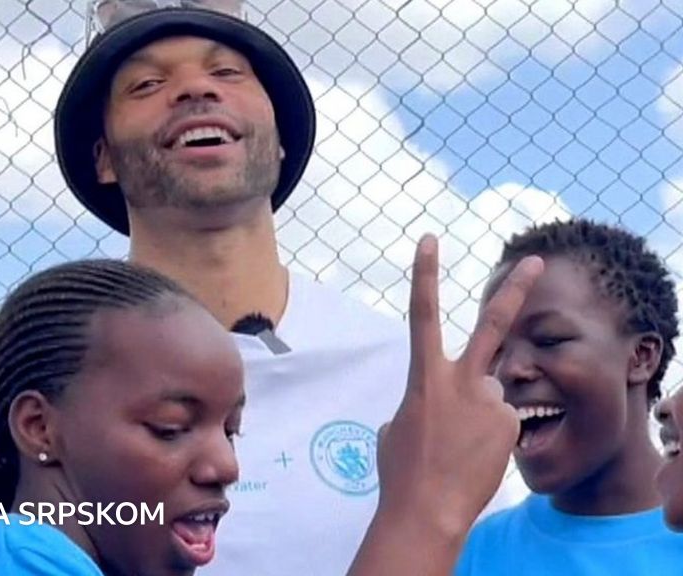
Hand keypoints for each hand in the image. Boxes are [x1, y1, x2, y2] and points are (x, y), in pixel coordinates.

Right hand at [377, 235, 542, 535]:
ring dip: (479, 417)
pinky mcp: (510, 425)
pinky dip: (490, 440)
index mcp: (424, 377)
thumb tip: (436, 409)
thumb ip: (419, 406)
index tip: (430, 241)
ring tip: (460, 449)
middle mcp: (462, 381)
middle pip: (494, 326)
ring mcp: (490, 402)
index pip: (422, 315)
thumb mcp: (396, 429)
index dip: (425, 275)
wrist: (427, 508)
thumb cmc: (402, 471)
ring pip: (492, 396)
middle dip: (516, 290)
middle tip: (537, 261)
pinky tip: (474, 459)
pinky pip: (502, 424)